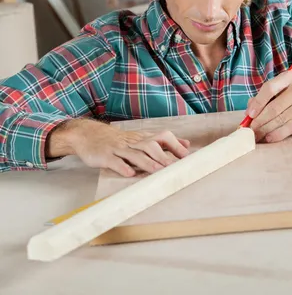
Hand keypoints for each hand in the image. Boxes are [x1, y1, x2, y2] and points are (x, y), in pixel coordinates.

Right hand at [46, 118, 189, 176]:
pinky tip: (129, 174)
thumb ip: (161, 142)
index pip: (162, 136)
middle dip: (163, 156)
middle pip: (150, 145)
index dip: (174, 145)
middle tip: (175, 168)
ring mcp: (118, 148)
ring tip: (158, 171)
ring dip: (147, 163)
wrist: (88, 134)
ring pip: (134, 154)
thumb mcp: (140, 138)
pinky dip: (122, 167)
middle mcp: (132, 142)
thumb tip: (186, 144)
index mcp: (141, 138)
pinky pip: (114, 161)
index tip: (187, 157)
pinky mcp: (105, 156)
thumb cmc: (117, 140)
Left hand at [245, 72, 291, 142]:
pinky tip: (269, 138)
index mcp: (288, 77)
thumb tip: (249, 111)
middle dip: (259, 121)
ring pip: (281, 119)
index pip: (269, 88)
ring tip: (257, 136)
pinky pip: (290, 127)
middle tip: (250, 130)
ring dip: (266, 129)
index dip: (258, 102)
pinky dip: (277, 134)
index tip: (249, 114)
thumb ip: (266, 97)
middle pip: (274, 107)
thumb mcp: (283, 88)